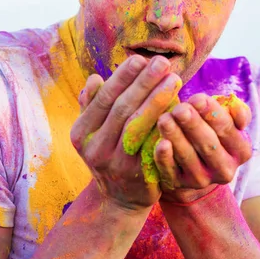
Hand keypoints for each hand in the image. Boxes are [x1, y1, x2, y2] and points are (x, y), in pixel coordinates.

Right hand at [71, 55, 181, 210]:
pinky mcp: (139, 175)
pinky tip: (179, 107)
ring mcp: (116, 164)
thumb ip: (92, 105)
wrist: (118, 199)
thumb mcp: (92, 132)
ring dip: (158, 100)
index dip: (122, 78)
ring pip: (139, 126)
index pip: (104, 99)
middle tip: (163, 63)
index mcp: (80, 133)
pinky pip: (153, 144)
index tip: (140, 59)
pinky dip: (165, 124)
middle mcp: (94, 149)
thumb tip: (95, 78)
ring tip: (174, 80)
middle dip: (144, 83)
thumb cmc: (108, 153)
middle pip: (123, 109)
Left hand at [153, 93, 252, 202]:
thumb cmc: (211, 133)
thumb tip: (234, 106)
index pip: (227, 130)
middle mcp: (224, 170)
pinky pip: (170, 170)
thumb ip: (236, 111)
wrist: (192, 165)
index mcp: (241, 151)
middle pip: (208, 144)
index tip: (198, 98)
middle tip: (180, 109)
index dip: (212, 113)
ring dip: (176, 136)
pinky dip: (165, 157)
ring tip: (165, 118)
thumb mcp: (227, 122)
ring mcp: (201, 180)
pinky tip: (161, 143)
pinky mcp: (178, 184)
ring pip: (187, 156)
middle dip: (193, 124)